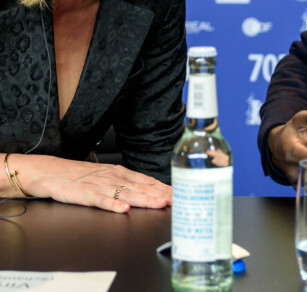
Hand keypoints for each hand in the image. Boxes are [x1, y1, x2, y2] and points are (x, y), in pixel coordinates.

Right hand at [6, 153, 171, 212]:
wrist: (53, 171)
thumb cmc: (81, 175)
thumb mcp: (108, 175)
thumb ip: (127, 182)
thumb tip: (149, 189)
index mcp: (120, 173)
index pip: (147, 180)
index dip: (163, 188)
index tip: (179, 193)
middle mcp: (114, 177)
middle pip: (141, 187)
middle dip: (160, 194)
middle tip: (176, 199)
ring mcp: (100, 185)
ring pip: (126, 193)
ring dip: (144, 199)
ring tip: (158, 203)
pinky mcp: (85, 194)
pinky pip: (101, 200)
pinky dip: (112, 204)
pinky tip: (122, 209)